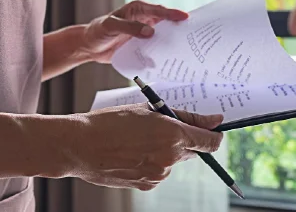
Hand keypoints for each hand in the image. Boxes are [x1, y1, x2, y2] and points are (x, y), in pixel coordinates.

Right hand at [67, 106, 222, 190]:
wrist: (80, 146)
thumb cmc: (112, 122)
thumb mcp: (150, 109)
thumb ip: (186, 116)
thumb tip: (214, 121)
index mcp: (173, 134)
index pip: (211, 141)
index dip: (215, 134)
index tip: (214, 129)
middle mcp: (170, 157)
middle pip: (193, 150)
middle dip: (185, 139)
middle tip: (164, 128)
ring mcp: (159, 174)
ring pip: (174, 160)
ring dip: (166, 150)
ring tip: (139, 140)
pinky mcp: (147, 185)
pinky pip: (160, 171)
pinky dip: (153, 162)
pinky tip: (133, 153)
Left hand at [81, 1, 188, 62]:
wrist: (90, 46)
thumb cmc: (98, 31)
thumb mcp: (111, 26)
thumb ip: (130, 28)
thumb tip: (150, 32)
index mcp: (138, 9)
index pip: (159, 10)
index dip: (172, 14)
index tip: (185, 18)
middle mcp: (144, 19)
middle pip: (166, 22)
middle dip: (179, 27)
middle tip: (193, 33)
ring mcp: (145, 32)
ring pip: (163, 35)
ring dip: (173, 40)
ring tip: (186, 47)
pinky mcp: (143, 44)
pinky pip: (156, 47)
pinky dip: (164, 51)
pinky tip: (171, 58)